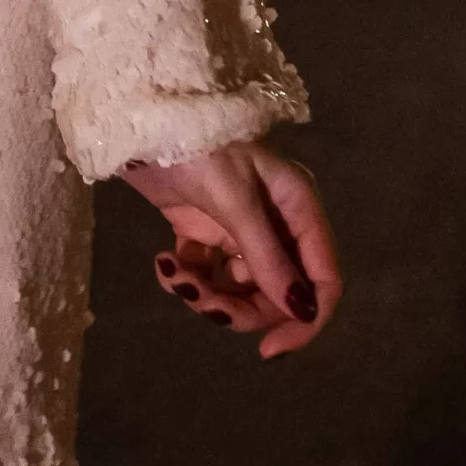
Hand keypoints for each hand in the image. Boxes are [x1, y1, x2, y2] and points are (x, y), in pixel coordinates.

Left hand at [122, 140, 341, 358]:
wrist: (142, 116)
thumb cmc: (197, 145)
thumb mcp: (235, 201)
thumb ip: (267, 257)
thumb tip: (301, 312)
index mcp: (298, 207)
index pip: (323, 278)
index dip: (305, 320)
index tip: (270, 349)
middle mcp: (276, 222)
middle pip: (277, 293)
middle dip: (239, 307)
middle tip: (200, 300)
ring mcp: (239, 228)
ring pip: (239, 289)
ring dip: (207, 295)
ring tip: (174, 275)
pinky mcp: (204, 230)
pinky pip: (206, 274)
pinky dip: (186, 278)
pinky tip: (163, 261)